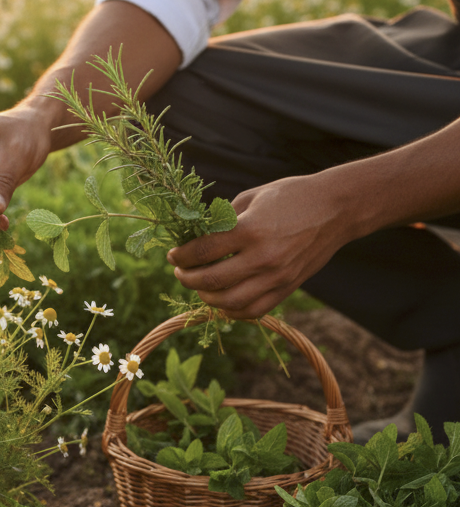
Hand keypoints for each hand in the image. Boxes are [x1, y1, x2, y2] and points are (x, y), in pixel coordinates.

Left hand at [167, 173, 354, 319]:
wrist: (335, 209)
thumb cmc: (291, 196)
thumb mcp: (252, 197)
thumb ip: (224, 219)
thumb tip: (198, 236)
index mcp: (250, 229)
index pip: (203, 250)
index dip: (181, 256)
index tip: (172, 255)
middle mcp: (263, 257)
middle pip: (211, 280)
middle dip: (187, 278)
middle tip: (180, 272)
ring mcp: (277, 277)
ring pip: (230, 302)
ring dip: (206, 297)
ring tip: (198, 286)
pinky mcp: (287, 288)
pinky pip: (254, 310)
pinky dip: (232, 310)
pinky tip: (222, 300)